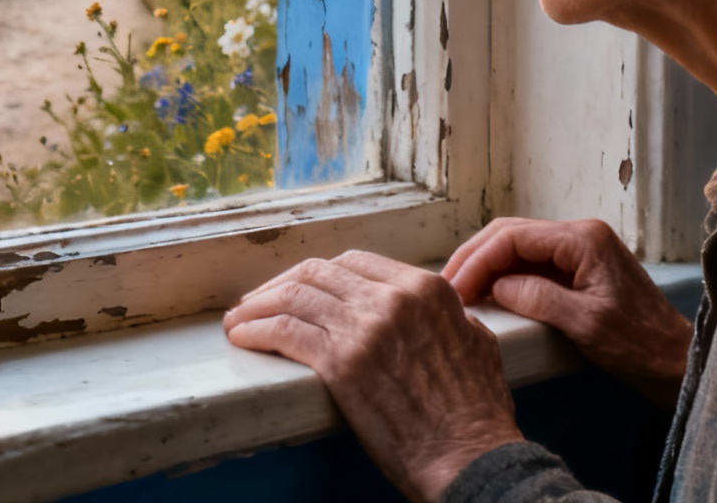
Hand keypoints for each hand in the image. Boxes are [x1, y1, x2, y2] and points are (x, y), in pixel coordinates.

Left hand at [224, 250, 525, 502]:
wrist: (469, 455)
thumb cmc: (477, 412)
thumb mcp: (476, 342)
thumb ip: (448, 317)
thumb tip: (433, 314)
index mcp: (424, 289)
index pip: (356, 261)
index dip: (320, 273)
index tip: (302, 287)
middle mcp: (392, 298)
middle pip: (319, 272)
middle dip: (283, 284)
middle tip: (261, 301)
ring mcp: (364, 327)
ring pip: (295, 296)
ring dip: (259, 305)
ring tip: (240, 319)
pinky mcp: (341, 362)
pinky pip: (285, 331)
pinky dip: (257, 330)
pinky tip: (244, 337)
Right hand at [443, 218, 692, 405]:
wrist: (673, 360)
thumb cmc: (639, 344)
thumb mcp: (585, 324)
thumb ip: (538, 298)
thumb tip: (497, 286)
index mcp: (583, 239)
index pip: (513, 237)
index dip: (477, 260)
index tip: (455, 288)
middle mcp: (580, 234)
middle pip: (511, 233)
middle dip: (474, 258)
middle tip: (447, 287)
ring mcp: (579, 249)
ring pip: (517, 246)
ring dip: (486, 265)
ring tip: (460, 290)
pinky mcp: (577, 268)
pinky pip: (531, 263)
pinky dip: (504, 275)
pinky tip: (487, 293)